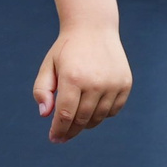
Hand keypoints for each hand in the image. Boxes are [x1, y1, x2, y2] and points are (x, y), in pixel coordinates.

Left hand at [33, 24, 130, 142]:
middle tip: (63, 136)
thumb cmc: (67, 49)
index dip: (59, 130)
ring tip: (76, 123)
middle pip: (82, 119)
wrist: (94, 28)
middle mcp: (95, 82)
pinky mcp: (125, 84)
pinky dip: (102, 115)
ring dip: (86, 124)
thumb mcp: (48, 66)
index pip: (65, 115)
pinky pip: (113, 110)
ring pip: (98, 118)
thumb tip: (45, 115)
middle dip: (70, 131)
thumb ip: (42, 90)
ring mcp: (113, 83)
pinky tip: (92, 110)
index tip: (54, 138)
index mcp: (73, 78)